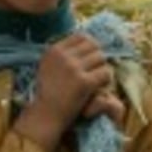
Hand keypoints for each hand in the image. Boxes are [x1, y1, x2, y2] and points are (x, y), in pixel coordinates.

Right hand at [15, 33, 115, 149]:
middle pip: (94, 46)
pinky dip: (106, 80)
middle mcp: (63, 57)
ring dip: (102, 68)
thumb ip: (64, 53)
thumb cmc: (49, 92)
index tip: (89, 59)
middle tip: (95, 70)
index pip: (81, 36)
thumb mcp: (48, 66)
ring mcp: (74, 69)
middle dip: (97, 57)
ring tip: (97, 79)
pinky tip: (99, 86)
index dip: (89, 47)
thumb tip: (88, 40)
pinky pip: (105, 72)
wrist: (46, 115)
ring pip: (101, 58)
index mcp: (54, 50)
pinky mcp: (84, 82)